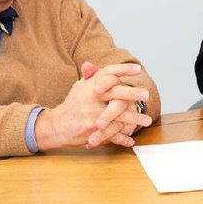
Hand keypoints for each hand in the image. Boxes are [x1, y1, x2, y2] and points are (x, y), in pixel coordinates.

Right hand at [35, 61, 151, 150]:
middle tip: (146, 94)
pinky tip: (131, 140)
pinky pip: (111, 134)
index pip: (108, 73)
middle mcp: (91, 98)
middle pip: (115, 93)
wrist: (55, 126)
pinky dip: (122, 138)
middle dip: (132, 94)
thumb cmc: (71, 105)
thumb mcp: (79, 88)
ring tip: (148, 120)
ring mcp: (91, 115)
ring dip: (134, 119)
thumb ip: (89, 77)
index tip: (138, 68)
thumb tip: (90, 64)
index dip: (123, 70)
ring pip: (117, 116)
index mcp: (90, 86)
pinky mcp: (92, 130)